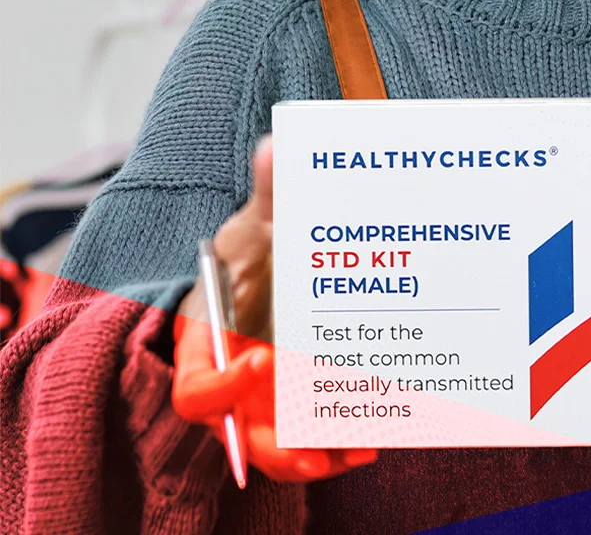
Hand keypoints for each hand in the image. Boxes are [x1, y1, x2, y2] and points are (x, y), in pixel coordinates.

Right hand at [172, 135, 378, 480]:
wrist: (285, 254)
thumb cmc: (261, 241)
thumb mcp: (265, 215)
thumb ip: (271, 192)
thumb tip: (276, 150)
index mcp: (207, 341)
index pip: (194, 386)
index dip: (221, 386)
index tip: (263, 363)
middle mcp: (234, 378)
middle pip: (244, 433)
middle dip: (280, 448)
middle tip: (319, 447)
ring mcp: (270, 394)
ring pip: (286, 444)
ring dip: (319, 455)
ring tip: (360, 449)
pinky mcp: (308, 397)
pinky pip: (322, 430)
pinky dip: (346, 437)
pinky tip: (381, 431)